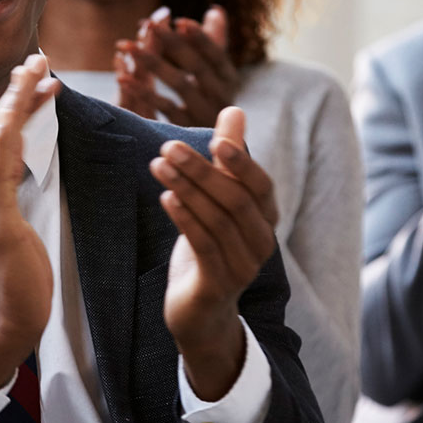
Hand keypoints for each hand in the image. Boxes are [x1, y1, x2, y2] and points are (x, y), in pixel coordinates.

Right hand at [0, 54, 60, 387]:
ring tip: (37, 72)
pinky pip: (1, 169)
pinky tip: (23, 114)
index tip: (36, 78)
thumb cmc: (19, 279)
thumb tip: (22, 165)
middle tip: (37, 59)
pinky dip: (12, 137)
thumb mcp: (17, 227)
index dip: (13, 105)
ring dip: (15, 103)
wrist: (9, 321)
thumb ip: (13, 195)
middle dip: (14, 92)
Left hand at [114, 5, 239, 125]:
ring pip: (179, 84)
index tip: (179, 20)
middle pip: (196, 66)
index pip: (216, 54)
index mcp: (229, 78)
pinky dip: (142, 91)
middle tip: (148, 23)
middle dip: (171, 43)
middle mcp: (222, 96)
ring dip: (152, 62)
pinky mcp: (185, 131)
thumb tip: (214, 9)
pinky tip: (122, 76)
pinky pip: (162, 108)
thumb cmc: (211, 100)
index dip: (201, 37)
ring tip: (126, 45)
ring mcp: (204, 114)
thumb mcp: (217, 73)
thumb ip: (215, 41)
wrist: (217, 147)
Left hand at [150, 107, 279, 399]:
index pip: (261, 185)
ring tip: (157, 166)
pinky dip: (184, 218)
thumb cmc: (211, 247)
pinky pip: (202, 244)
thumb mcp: (219, 200)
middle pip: (235, 199)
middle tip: (168, 147)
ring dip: (184, 189)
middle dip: (201, 170)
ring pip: (215, 220)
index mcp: (265, 220)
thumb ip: (228, 158)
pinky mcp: (218, 284)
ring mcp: (242, 266)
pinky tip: (165, 197)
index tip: (214, 139)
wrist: (202, 312)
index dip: (240, 162)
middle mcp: (261, 243)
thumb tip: (234, 110)